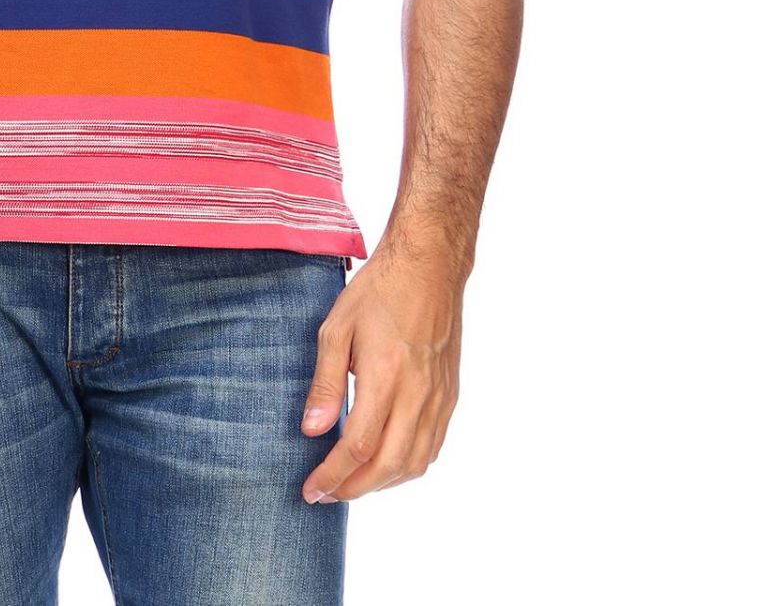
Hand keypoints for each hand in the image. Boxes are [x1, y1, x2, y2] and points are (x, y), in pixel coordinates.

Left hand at [299, 240, 463, 502]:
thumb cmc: (378, 291)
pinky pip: (432, 446)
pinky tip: (385, 462)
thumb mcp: (337, 327)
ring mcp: (439, 397)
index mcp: (386, 376)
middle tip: (326, 493)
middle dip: (353, 489)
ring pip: (414, 463)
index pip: (359, 446)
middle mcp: (418, 394)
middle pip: (388, 466)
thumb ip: (325, 382)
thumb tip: (313, 430)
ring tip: (351, 482)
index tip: (311, 490)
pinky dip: (407, 466)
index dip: (333, 475)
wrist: (429, 267)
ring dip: (381, 483)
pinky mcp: (450, 395)